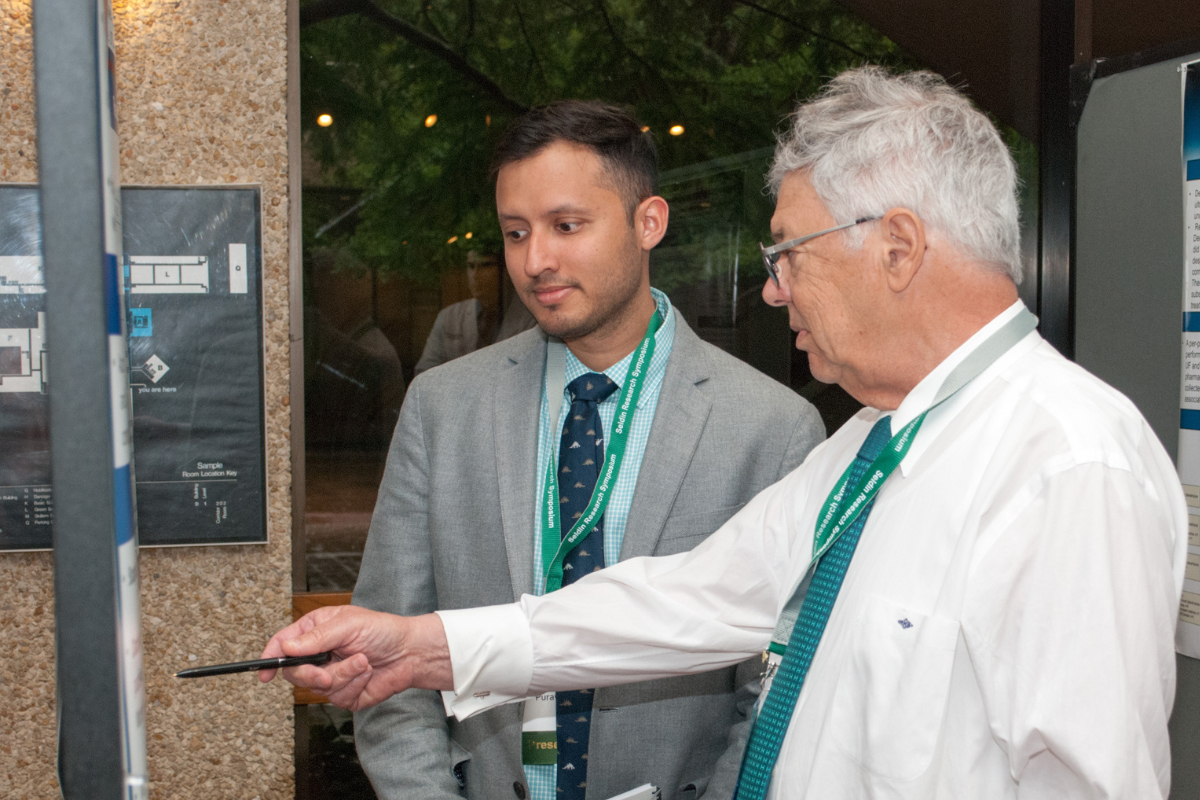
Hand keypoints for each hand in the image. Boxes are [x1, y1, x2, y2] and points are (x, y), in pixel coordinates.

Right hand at [257, 606, 452, 710]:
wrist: (410, 652)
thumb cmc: (382, 630)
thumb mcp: (348, 624)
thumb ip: (316, 637)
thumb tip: (288, 647)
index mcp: (315, 632)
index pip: (283, 645)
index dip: (270, 658)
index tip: (263, 672)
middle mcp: (320, 655)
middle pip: (295, 673)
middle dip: (311, 675)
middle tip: (327, 672)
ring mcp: (331, 676)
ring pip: (318, 689)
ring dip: (344, 676)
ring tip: (363, 661)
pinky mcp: (345, 694)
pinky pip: (339, 698)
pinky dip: (355, 685)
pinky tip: (367, 673)